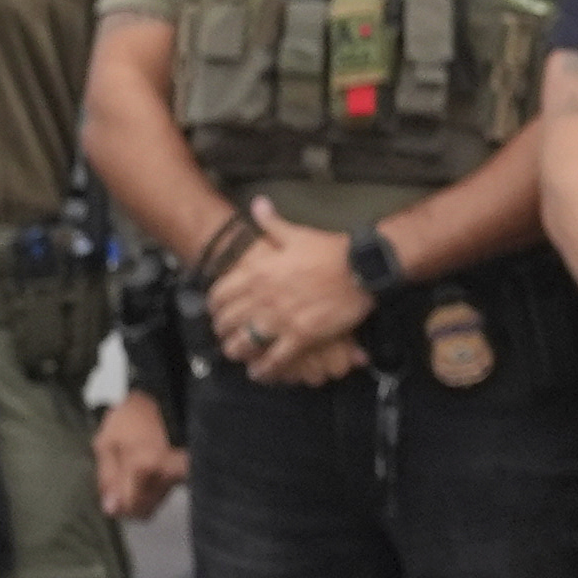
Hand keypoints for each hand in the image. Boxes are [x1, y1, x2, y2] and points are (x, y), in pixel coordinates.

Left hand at [89, 390, 186, 525]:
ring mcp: (179, 474)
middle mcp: (167, 475)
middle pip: (146, 511)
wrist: (164, 397)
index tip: (111, 495)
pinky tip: (147, 471)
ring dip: (142, 496)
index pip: (131, 508)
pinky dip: (154, 488)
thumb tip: (111, 509)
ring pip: (156, 503)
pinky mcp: (186, 472)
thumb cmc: (132, 417)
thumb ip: (107, 478)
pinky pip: (165, 492)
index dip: (117, 506)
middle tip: (120, 484)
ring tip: (133, 472)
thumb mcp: (106, 443)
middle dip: (130, 503)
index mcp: (144, 468)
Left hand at [202, 202, 374, 387]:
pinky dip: (265, 369)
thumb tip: (258, 204)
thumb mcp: (297, 233)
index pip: (219, 295)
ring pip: (246, 343)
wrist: (363, 268)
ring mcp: (281, 319)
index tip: (217, 313)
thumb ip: (272, 223)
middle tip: (227, 336)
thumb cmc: (331, 250)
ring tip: (240, 356)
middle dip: (223, 332)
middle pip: (228, 322)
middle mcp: (263, 298)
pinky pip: (275, 359)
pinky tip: (260, 373)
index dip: (214, 308)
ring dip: (239, 352)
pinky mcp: (302, 336)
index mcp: (258, 272)